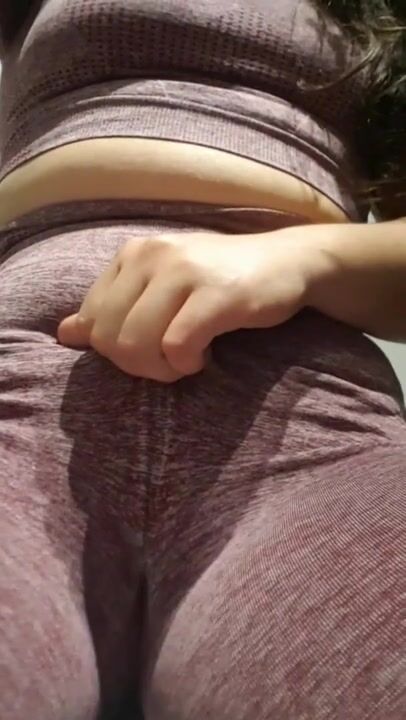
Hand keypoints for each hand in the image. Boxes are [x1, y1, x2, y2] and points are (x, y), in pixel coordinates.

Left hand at [57, 228, 319, 381]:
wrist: (287, 263)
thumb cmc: (220, 280)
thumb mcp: (161, 286)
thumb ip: (113, 306)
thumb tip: (65, 333)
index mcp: (133, 254)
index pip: (92, 319)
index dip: (115, 348)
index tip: (150, 348)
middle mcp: (152, 255)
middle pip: (108, 337)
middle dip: (136, 364)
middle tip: (169, 361)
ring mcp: (184, 272)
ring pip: (134, 344)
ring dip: (160, 368)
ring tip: (185, 360)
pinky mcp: (216, 295)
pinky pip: (176, 347)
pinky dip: (185, 365)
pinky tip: (203, 357)